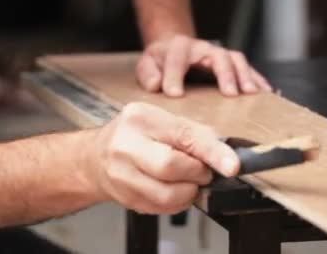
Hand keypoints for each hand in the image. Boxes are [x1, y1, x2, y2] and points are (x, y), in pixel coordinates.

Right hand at [89, 102, 238, 214]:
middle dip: (197, 173)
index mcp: (140, 118)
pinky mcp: (125, 198)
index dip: (211, 152)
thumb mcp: (159, 120)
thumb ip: (192, 133)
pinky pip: (162, 208)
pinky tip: (173, 189)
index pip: (182, 135)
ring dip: (189, 191)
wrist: (94, 158)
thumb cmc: (133, 135)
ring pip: (168, 194)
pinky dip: (177, 202)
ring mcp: (122, 174)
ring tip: (188, 181)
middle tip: (202, 171)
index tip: (232, 165)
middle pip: (172, 166)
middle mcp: (126, 145)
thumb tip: (224, 151)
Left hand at [136, 35, 271, 96]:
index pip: (177, 59)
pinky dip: (257, 79)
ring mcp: (219, 54)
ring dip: (246, 76)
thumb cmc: (161, 61)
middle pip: (217, 56)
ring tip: (252, 93)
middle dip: (224, 74)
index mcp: (179, 48)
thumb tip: (156, 85)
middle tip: (230, 94)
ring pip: (236, 60)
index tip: (174, 94)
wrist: (173, 48)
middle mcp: (203, 48)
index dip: (174, 76)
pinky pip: (247, 68)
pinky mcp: (230, 63)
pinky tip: (265, 92)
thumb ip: (148, 74)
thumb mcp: (147, 65)